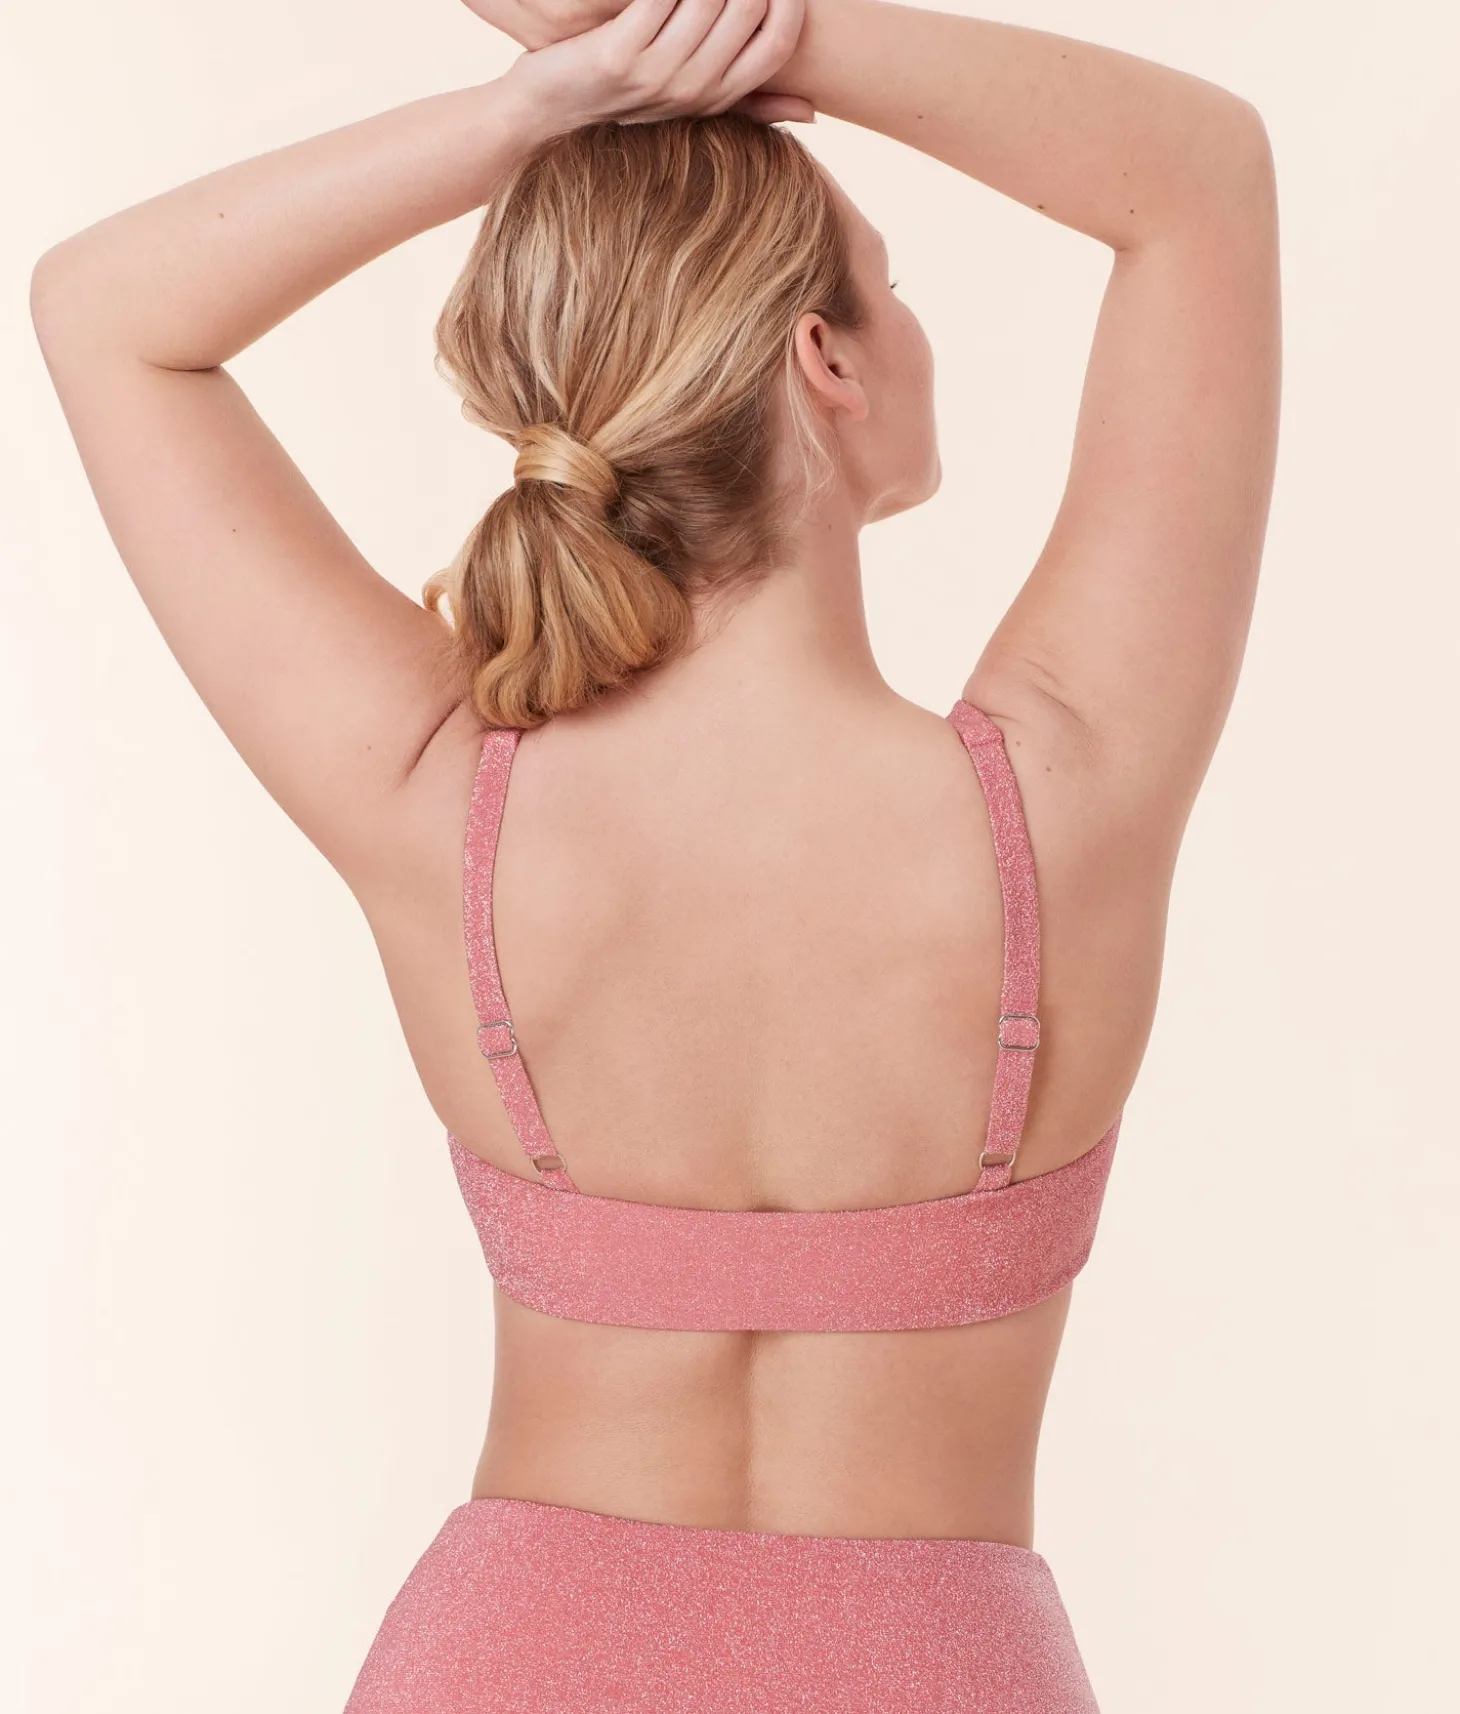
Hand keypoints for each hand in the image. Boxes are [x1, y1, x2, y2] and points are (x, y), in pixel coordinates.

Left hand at [481, 0, 815, 124]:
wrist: (550, 114)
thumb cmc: (624, 97)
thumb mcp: (692, 102)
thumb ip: (751, 102)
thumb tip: (812, 112)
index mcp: (717, 95)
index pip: (777, 42)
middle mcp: (692, 89)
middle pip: (746, 8)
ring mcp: (655, 74)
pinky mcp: (618, 55)